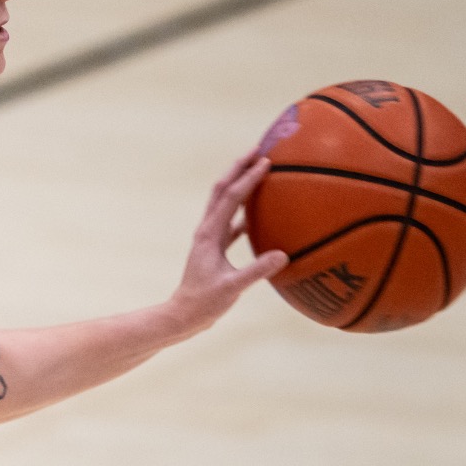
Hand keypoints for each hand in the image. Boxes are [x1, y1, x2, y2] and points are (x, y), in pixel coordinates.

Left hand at [167, 151, 287, 336]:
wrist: (183, 315)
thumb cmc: (203, 303)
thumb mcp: (231, 288)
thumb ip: (255, 271)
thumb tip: (282, 255)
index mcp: (209, 235)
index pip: (230, 198)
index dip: (248, 178)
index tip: (266, 162)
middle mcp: (207, 230)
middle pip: (222, 190)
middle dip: (239, 168)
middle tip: (259, 150)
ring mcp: (210, 238)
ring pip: (225, 203)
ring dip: (240, 184)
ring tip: (258, 171)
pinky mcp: (215, 248)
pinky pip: (231, 222)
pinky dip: (244, 211)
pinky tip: (258, 213)